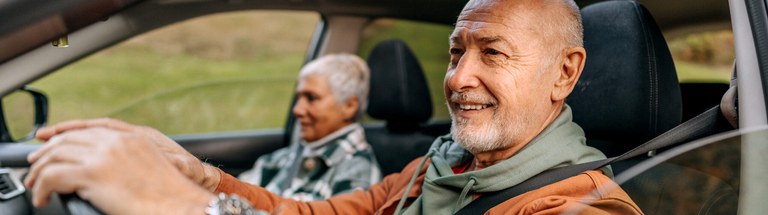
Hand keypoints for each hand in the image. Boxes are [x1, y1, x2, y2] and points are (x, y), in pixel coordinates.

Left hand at [25, 126, 214, 213]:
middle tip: (35, 163)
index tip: (50, 136)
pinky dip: (43, 185)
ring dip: (41, 169)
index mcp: (135, 136)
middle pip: (71, 137)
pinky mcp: (94, 174)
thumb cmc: (175, 191)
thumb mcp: (156, 164)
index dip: (67, 130)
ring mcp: (105, 155)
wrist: (182, 202)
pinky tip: (44, 195)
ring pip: (58, 153)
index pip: (92, 126)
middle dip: (48, 149)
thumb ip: (133, 157)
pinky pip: (54, 175)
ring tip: (35, 182)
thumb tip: (112, 165)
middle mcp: (118, 141)